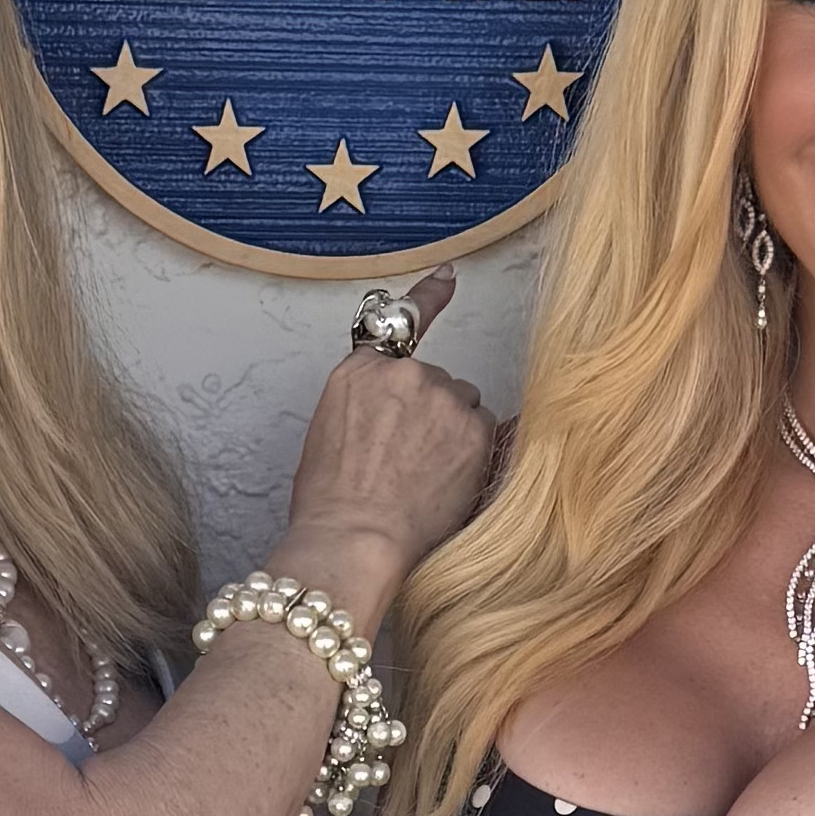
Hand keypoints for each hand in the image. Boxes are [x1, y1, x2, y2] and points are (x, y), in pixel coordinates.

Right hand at [273, 265, 498, 615]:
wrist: (354, 537)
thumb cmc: (331, 504)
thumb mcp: (328, 436)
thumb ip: (364, 405)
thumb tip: (386, 416)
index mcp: (359, 371)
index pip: (399, 323)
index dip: (429, 299)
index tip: (449, 279)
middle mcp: (403, 372)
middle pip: (438, 381)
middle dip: (432, 414)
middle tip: (409, 462)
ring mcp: (442, 395)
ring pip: (464, 407)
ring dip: (454, 434)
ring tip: (424, 478)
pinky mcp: (473, 426)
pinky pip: (486, 433)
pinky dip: (474, 456)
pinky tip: (448, 483)